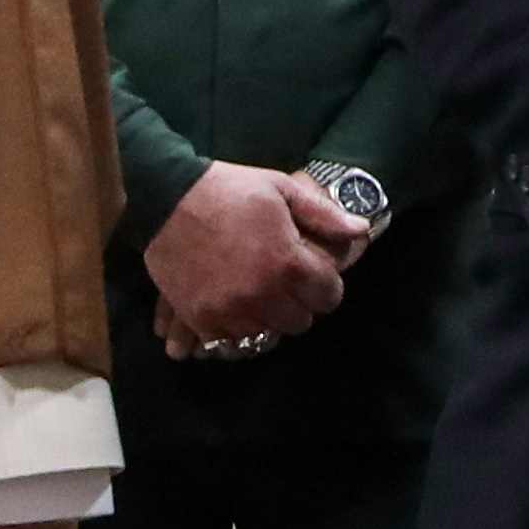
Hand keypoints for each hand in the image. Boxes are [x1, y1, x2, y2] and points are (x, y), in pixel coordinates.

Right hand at [146, 160, 349, 359]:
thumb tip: (361, 230)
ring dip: (267, 316)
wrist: (166, 198)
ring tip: (257, 293)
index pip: (328, 297)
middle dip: (298, 303)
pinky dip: (235, 326)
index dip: (326, 285)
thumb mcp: (281, 189)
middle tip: (285, 283)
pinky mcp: (201, 318)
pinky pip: (231, 339)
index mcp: (288, 264)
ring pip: (266, 333)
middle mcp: (263, 295)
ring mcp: (230, 311)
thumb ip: (323, 215)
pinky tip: (233, 304)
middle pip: (300, 322)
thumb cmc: (230, 190)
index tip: (313, 274)